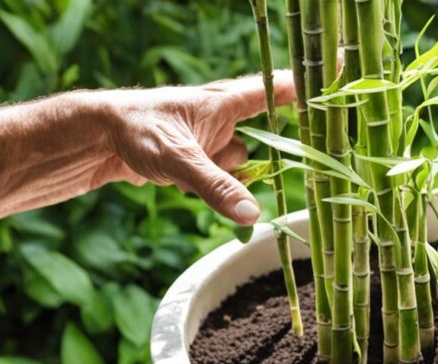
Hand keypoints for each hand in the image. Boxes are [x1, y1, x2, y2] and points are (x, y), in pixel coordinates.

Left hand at [91, 72, 294, 224]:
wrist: (96, 140)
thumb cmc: (136, 130)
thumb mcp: (179, 160)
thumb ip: (216, 187)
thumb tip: (252, 216)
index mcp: (224, 102)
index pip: (276, 87)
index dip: (308, 83)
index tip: (341, 73)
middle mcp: (223, 118)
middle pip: (266, 137)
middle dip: (266, 155)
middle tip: (265, 170)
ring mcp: (211, 139)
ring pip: (242, 164)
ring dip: (228, 178)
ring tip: (195, 176)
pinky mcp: (199, 159)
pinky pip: (222, 177)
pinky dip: (211, 187)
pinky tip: (184, 184)